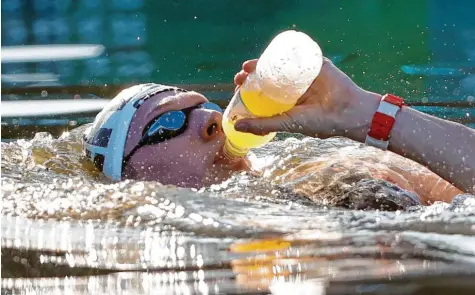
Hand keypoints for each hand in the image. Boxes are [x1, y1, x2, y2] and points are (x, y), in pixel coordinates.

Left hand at [233, 58, 380, 140]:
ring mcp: (303, 75)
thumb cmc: (318, 123)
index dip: (248, 90)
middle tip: (239, 77)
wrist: (347, 112)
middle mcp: (293, 88)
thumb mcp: (286, 123)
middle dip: (251, 76)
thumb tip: (236, 126)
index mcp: (286, 102)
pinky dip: (283, 54)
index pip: (263, 93)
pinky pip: (298, 56)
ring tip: (247, 67)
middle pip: (268, 78)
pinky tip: (270, 55)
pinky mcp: (315, 64)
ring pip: (279, 66)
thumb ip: (262, 125)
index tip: (236, 88)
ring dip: (261, 64)